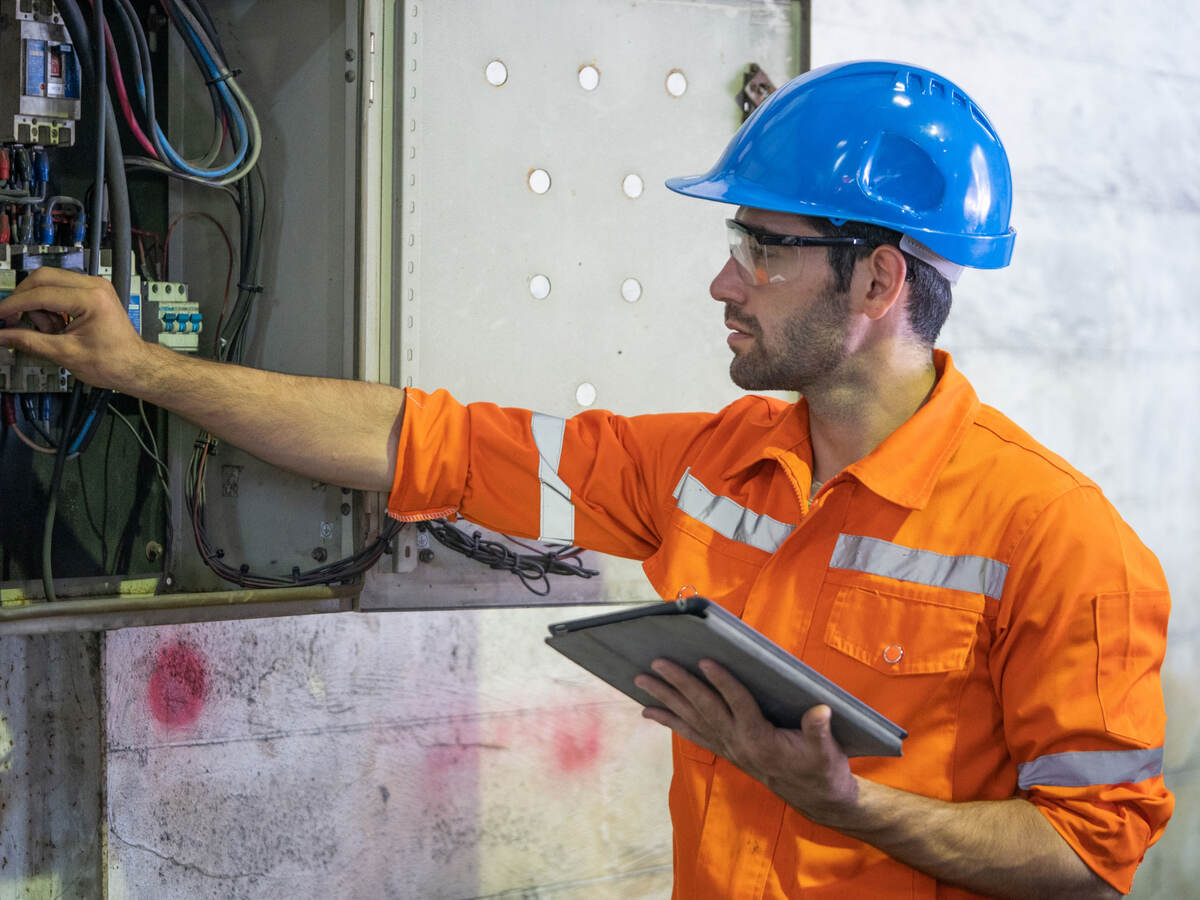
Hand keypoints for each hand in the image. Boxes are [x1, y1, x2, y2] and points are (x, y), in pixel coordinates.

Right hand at [0, 266, 150, 390]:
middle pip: (42, 278)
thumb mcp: (66, 354)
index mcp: (91, 299)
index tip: (0, 316)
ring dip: (40, 306)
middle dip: (24, 300)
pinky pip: (60, 290)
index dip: (13, 305)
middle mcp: (95, 286)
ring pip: (49, 283)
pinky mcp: (93, 293)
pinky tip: (59, 327)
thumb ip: (29, 342)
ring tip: (51, 332)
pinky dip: (51, 307)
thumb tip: (2, 335)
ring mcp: (95, 287)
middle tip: (15, 322)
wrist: (136, 366)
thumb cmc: (114, 362)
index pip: (40, 293)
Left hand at [634, 658, 859, 825]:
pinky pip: (691, 733)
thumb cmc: (822, 769)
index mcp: (762, 740)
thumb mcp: (827, 750)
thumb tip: (822, 709)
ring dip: (665, 699)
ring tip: (641, 681)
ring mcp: (728, 747)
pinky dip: (669, 720)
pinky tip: (650, 710)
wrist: (815, 798)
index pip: (739, 705)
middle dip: (680, 684)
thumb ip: (819, 729)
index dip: (723, 683)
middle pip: (705, 708)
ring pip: (691, 719)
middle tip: (657, 663)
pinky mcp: (725, 749)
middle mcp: (738, 744)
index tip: (706, 661)